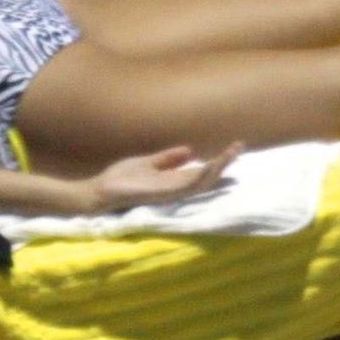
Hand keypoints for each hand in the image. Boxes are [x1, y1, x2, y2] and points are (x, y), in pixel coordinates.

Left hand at [87, 142, 242, 211]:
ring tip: (232, 152)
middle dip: (224, 163)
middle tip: (239, 147)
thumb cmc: (120, 179)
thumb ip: (167, 159)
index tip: (232, 146)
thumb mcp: (147, 163)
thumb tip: (190, 150)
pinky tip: (210, 165)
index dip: (217, 160)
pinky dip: (200, 176)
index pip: (200, 171)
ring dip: (217, 168)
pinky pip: (186, 186)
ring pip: (201, 182)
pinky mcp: (162, 194)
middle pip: (206, 177)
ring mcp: (170, 193)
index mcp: (172, 180)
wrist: (100, 191)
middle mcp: (175, 188)